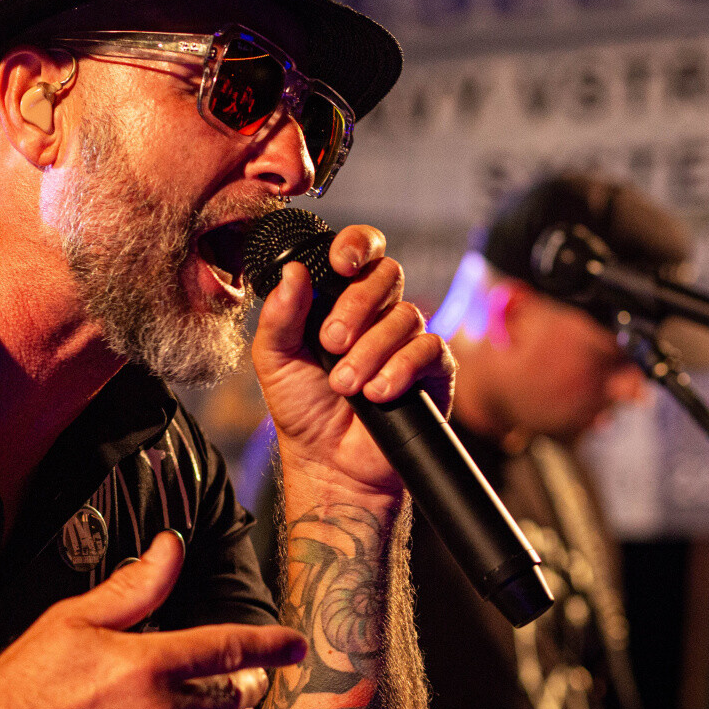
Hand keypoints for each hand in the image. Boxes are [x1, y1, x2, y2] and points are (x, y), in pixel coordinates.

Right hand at [0, 531, 306, 708]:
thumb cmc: (23, 685)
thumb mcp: (74, 619)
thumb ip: (135, 587)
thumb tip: (170, 548)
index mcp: (145, 665)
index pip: (228, 649)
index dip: (269, 644)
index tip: (294, 645)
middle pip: (231, 698)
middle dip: (243, 684)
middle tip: (240, 679)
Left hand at [252, 224, 453, 498]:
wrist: (328, 462)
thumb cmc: (302, 409)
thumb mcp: (275, 359)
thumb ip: (280, 315)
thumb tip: (293, 271)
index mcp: (340, 298)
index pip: (361, 250)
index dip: (357, 246)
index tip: (340, 265)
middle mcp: (378, 312)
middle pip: (387, 275)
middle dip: (356, 306)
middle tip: (330, 343)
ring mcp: (407, 339)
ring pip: (405, 315)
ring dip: (370, 351)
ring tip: (345, 385)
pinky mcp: (433, 370)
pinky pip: (429, 349)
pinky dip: (400, 369)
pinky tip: (378, 392)